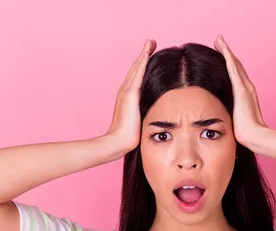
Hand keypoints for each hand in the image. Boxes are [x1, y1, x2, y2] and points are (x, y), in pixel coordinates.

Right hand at [106, 38, 156, 152]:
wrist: (118, 142)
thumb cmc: (129, 138)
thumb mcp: (139, 123)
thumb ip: (145, 115)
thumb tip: (157, 117)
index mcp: (127, 97)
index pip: (136, 77)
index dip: (142, 65)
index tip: (149, 55)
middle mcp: (125, 91)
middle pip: (136, 68)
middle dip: (143, 55)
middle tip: (151, 42)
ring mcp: (126, 91)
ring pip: (137, 67)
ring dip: (143, 54)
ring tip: (150, 42)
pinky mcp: (130, 93)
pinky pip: (138, 73)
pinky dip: (142, 61)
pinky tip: (148, 52)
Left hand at [213, 34, 269, 147]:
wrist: (254, 136)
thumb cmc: (245, 134)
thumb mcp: (235, 122)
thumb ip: (230, 118)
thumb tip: (221, 124)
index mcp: (245, 96)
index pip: (236, 76)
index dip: (229, 65)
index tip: (222, 56)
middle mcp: (247, 88)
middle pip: (236, 66)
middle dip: (227, 54)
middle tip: (219, 42)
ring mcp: (245, 86)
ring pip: (234, 63)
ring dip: (226, 50)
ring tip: (218, 40)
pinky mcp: (241, 88)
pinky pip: (232, 67)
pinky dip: (227, 56)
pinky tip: (221, 47)